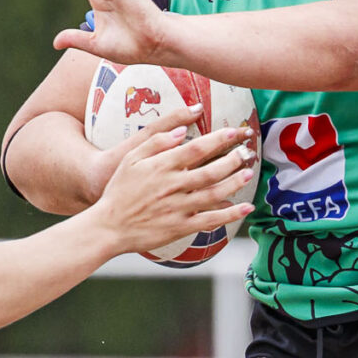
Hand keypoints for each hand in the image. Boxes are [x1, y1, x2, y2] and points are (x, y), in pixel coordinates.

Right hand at [91, 106, 254, 256]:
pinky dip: (230, 214)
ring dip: (235, 183)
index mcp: (161, 166)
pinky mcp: (181, 227)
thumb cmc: (119, 191)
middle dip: (233, 159)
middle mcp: (172, 186)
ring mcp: (178, 208)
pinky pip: (210, 220)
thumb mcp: (131, 160)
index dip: (218, 139)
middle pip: (211, 170)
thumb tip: (181, 130)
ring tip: (248, 173)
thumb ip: (156, 142)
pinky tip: (245, 208)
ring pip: (214, 194)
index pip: (196, 148)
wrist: (109, 227)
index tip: (234, 132)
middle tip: (247, 152)